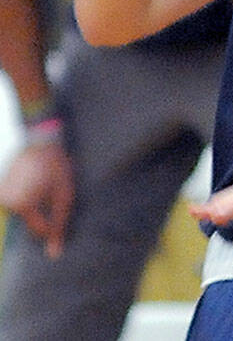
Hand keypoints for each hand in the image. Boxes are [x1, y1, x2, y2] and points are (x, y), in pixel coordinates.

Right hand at [0, 142, 74, 258]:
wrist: (40, 141)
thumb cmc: (56, 167)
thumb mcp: (64, 195)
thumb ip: (58, 224)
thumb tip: (54, 253)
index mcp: (22, 205)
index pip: (39, 229)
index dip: (54, 221)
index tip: (60, 205)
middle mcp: (7, 203)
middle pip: (30, 220)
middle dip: (43, 211)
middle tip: (50, 189)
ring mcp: (2, 195)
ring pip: (24, 211)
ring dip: (35, 204)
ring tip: (43, 184)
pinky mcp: (1, 189)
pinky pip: (18, 201)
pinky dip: (27, 197)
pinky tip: (36, 183)